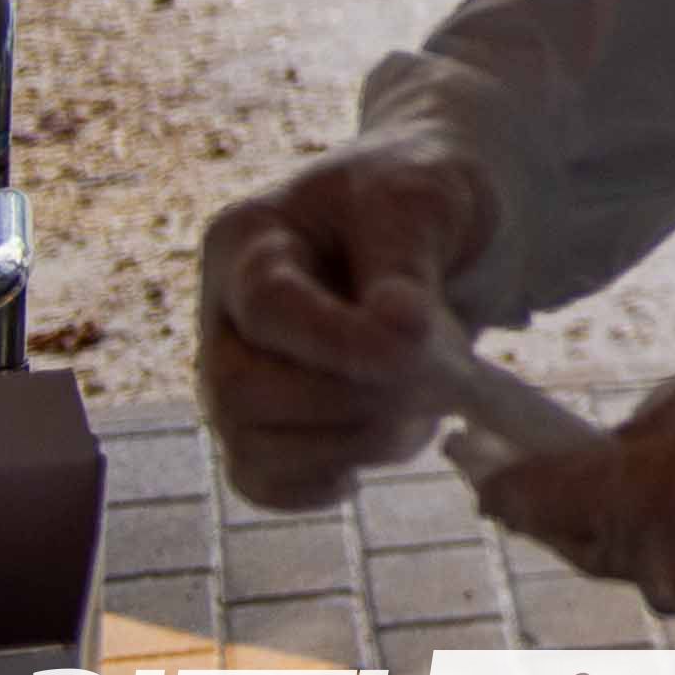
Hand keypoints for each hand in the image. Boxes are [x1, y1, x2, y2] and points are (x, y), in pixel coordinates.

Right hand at [196, 135, 499, 510]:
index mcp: (250, 239)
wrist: (448, 224)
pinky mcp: (270, 421)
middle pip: (242, 392)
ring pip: (254, 448)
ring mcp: (239, 371)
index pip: (269, 309)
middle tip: (431, 379)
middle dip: (346, 401)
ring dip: (351, 445)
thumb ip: (405, 263)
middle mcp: (226, 312)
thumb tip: (395, 332)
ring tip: (423, 407)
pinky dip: (324, 482)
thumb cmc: (426, 193)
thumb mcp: (426, 198)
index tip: (417, 342)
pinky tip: (381, 445)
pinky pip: (265, 482)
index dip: (339, 341)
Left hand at [478, 381, 674, 648]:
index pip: (539, 502)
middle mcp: (670, 567)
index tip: (477, 469)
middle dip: (573, 515)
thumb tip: (602, 467)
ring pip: (655, 579)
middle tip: (554, 481)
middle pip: (590, 549)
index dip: (500, 485)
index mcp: (647, 494)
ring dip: (660, 544)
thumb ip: (636, 442)